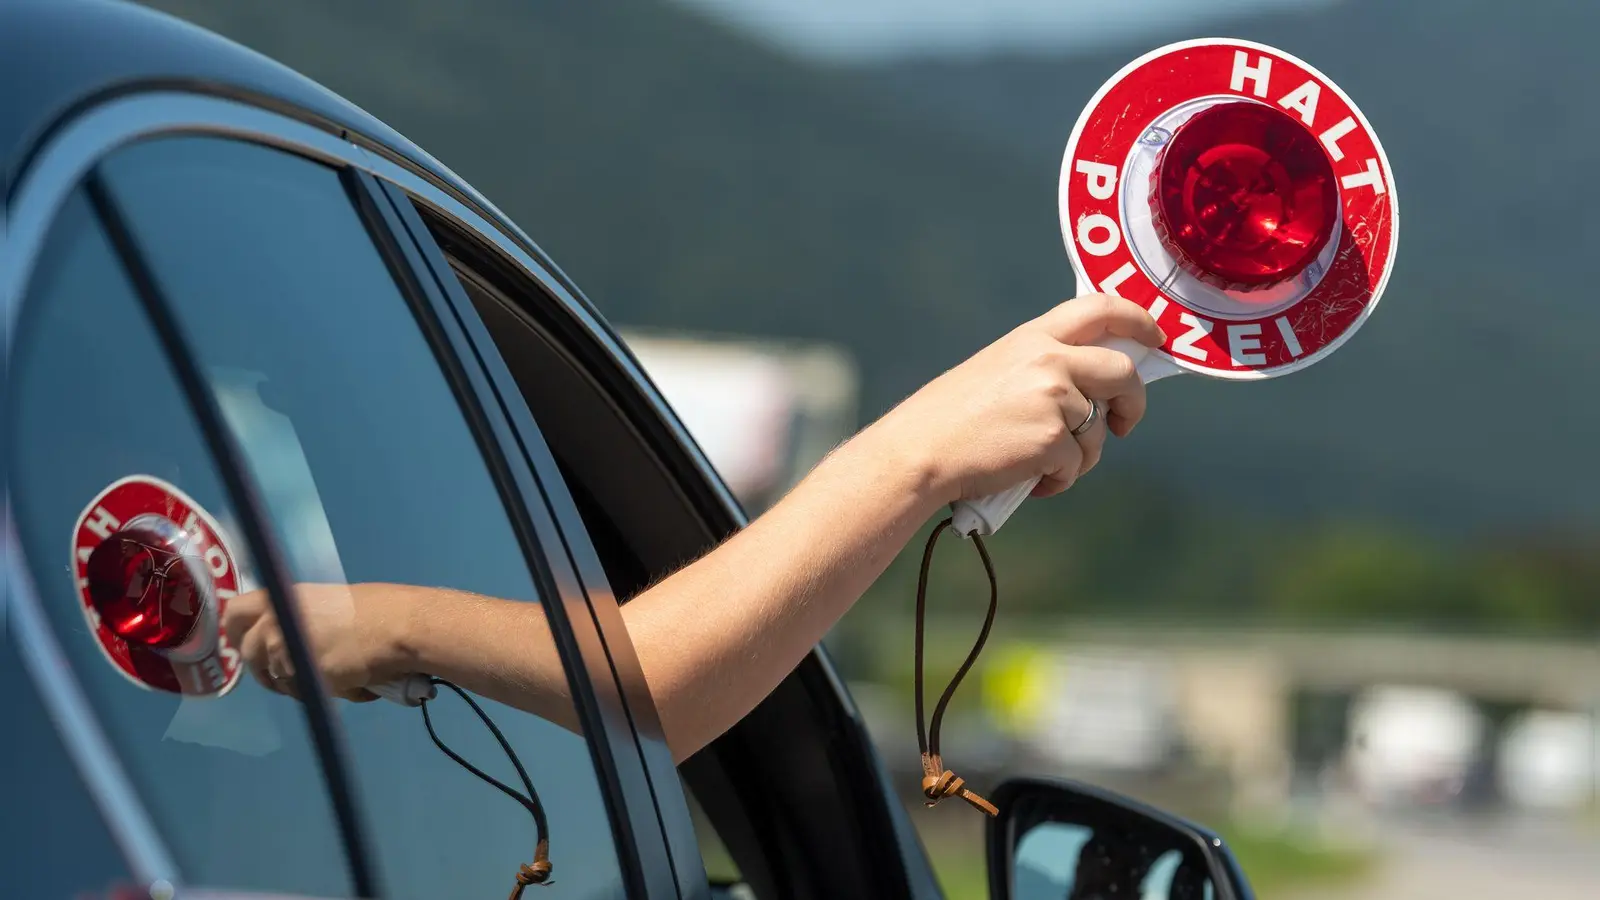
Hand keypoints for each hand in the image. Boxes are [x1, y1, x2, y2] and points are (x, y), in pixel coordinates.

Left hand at [222, 582, 413, 701]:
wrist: (398, 627)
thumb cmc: (374, 608)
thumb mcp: (325, 602)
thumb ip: (298, 617)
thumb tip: (291, 636)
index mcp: (282, 598)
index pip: (234, 613)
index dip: (235, 631)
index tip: (243, 642)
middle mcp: (275, 624)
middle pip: (248, 652)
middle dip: (262, 666)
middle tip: (286, 671)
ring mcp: (285, 653)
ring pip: (274, 677)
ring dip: (294, 682)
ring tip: (327, 678)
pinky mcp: (302, 679)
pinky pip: (300, 692)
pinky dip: (318, 693)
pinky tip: (346, 685)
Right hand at [867, 294, 1161, 503]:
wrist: (920, 451)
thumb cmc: (951, 419)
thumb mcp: (997, 369)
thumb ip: (1043, 366)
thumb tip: (1090, 388)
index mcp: (1033, 337)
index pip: (1100, 309)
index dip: (1138, 320)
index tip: (1155, 338)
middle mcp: (1049, 359)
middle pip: (1122, 372)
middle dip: (1133, 402)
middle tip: (1123, 423)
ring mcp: (1054, 398)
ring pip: (1098, 430)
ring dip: (1079, 456)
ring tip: (1039, 464)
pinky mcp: (1053, 439)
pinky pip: (1077, 465)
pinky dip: (1058, 480)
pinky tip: (1029, 480)